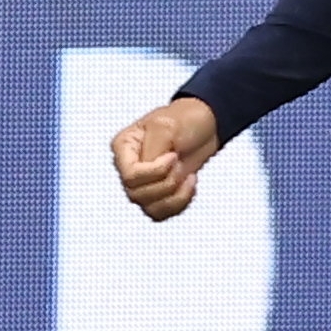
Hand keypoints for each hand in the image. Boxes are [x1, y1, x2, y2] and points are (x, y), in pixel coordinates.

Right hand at [110, 99, 220, 221]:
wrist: (206, 124)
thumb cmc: (185, 118)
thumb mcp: (167, 126)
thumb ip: (152, 149)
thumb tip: (148, 170)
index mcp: (124, 148)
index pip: (130, 176)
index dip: (155, 172)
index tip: (173, 155)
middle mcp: (128, 167)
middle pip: (137, 194)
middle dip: (167, 183)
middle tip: (180, 164)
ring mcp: (142, 182)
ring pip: (148, 207)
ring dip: (174, 196)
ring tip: (187, 176)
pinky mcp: (157, 193)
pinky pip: (160, 213)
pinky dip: (178, 204)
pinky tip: (189, 186)